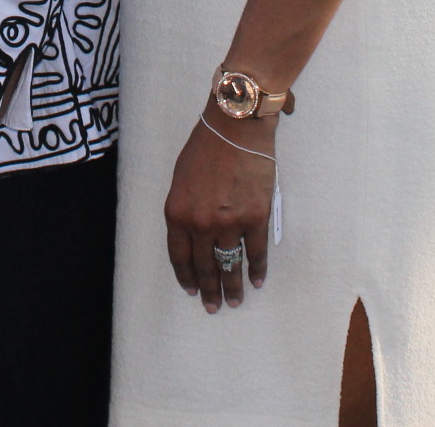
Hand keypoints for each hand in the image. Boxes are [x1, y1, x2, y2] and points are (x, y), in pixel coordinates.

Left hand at [164, 112, 274, 312]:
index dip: (186, 277)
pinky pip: (255, 252)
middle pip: (204, 266)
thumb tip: (193, 234)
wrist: (236, 126)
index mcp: (177, 213)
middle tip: (213, 307)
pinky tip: (257, 281)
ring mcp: (228, 223)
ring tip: (235, 301)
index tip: (191, 291)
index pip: (179, 257)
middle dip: (209, 290)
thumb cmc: (206, 146)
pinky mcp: (255, 218)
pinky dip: (257, 269)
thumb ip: (184, 208)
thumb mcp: (181, 178)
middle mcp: (200, 223)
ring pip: (230, 265)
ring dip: (233, 287)